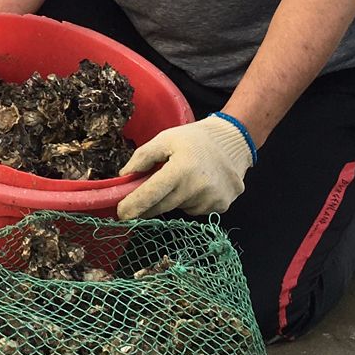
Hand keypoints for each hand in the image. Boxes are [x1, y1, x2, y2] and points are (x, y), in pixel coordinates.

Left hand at [116, 115, 254, 220]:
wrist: (233, 142)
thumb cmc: (194, 139)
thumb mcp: (165, 139)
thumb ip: (142, 157)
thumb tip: (124, 176)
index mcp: (181, 169)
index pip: (152, 194)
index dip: (134, 206)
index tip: (121, 214)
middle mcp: (197, 189)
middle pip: (162, 207)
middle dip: (147, 206)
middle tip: (138, 200)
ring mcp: (211, 200)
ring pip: (179, 208)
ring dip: (173, 199)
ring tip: (182, 178)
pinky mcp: (222, 207)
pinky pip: (195, 210)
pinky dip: (190, 201)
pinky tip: (197, 185)